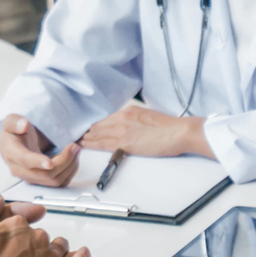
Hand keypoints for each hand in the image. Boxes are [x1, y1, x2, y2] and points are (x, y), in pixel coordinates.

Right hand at [0, 114, 80, 186]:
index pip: (25, 161)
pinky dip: (70, 171)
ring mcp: (31, 178)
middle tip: (75, 146)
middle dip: (64, 161)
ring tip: (76, 150)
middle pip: (45, 174)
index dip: (38, 162)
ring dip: (70, 166)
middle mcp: (20, 170)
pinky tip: (73, 159)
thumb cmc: (15, 132)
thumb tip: (23, 125)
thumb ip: (15, 122)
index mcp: (12, 154)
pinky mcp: (41, 182)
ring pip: (55, 180)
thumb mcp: (12, 121)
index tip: (50, 163)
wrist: (15, 143)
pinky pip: (60, 182)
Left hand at [79, 106, 215, 158]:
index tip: (88, 128)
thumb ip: (136, 121)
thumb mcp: (149, 117)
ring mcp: (121, 130)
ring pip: (97, 134)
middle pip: (98, 125)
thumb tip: (131, 129)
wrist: (179, 132)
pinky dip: (90, 144)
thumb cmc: (170, 128)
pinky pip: (101, 144)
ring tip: (75, 141)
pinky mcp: (124, 142)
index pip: (106, 119)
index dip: (95, 125)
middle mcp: (122, 118)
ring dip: (85, 138)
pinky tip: (82, 145)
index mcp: (129, 111)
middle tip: (76, 135)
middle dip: (87, 131)